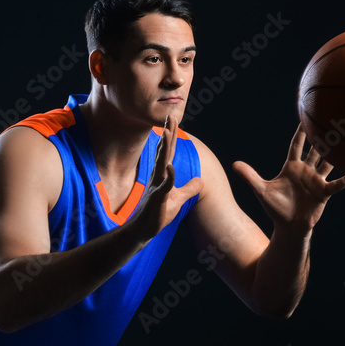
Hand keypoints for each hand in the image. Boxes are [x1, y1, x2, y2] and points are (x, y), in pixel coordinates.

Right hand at [130, 115, 202, 241]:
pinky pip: (164, 186)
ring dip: (165, 148)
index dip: (172, 135)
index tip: (173, 119)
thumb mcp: (179, 199)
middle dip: (168, 133)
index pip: (169, 151)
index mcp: (163, 174)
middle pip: (164, 151)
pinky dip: (168, 176)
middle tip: (170, 115)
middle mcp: (158, 177)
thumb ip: (189, 188)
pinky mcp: (157, 198)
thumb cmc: (158, 213)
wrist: (143, 230)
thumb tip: (201, 180)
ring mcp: (157, 186)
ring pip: (162, 163)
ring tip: (167, 131)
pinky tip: (171, 167)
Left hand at [231, 123, 344, 232]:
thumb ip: (250, 176)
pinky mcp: (324, 192)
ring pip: (328, 162)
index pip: (296, 145)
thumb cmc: (275, 208)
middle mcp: (306, 170)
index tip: (305, 116)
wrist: (288, 227)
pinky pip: (337, 183)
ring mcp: (316, 180)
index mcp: (291, 167)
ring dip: (337, 151)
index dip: (300, 132)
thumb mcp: (261, 190)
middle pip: (315, 149)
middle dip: (322, 136)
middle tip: (332, 119)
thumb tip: (233, 164)